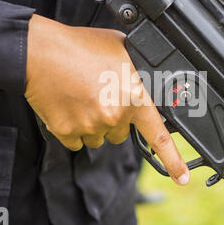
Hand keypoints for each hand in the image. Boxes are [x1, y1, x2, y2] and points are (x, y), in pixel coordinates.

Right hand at [25, 14, 189, 184]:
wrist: (41, 52)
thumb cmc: (80, 46)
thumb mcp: (120, 48)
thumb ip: (137, 68)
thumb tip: (144, 77)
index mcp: (132, 97)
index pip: (158, 136)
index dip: (173, 160)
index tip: (182, 178)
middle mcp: (114, 116)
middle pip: (122, 134)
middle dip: (115, 120)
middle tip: (101, 96)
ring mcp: (90, 127)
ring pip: (99, 138)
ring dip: (95, 125)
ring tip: (83, 98)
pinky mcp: (67, 132)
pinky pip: (77, 141)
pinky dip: (75, 128)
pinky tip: (70, 106)